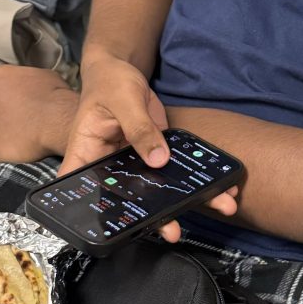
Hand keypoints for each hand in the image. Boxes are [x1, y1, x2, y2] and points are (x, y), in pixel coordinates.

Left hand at [0, 67, 78, 162]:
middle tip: (21, 118)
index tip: (20, 100)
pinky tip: (20, 147)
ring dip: (2, 131)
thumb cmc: (55, 96)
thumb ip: (27, 79)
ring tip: (23, 134)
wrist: (57, 121)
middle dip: (1, 112)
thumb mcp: (44, 75)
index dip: (10, 94)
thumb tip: (30, 87)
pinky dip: (4, 149)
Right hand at [59, 52, 238, 241]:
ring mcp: (132, 164)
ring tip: (218, 205)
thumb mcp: (123, 100)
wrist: (121, 69)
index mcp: (85, 158)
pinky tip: (219, 185)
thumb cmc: (110, 82)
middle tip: (174, 231)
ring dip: (185, 200)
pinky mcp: (154, 154)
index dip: (96, 220)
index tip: (119, 234)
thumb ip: (139, 128)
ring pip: (156, 191)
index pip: (82, 195)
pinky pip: (173, 172)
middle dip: (154, 218)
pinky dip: (195, 179)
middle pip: (126, 202)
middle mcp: (108, 169)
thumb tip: (159, 159)